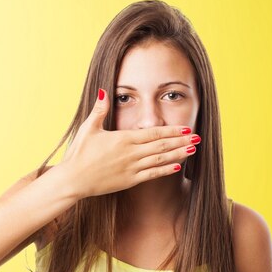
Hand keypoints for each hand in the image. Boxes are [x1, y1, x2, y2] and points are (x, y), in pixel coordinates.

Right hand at [60, 88, 199, 199]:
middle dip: (181, 140)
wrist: (73, 180)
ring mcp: (131, 168)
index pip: (153, 132)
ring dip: (178, 154)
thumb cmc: (78, 153)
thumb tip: (104, 90)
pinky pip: (151, 174)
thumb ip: (99, 109)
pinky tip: (177, 166)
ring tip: (193, 149)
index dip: (172, 130)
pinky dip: (165, 170)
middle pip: (161, 145)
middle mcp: (131, 153)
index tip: (186, 127)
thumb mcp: (88, 128)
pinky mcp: (128, 181)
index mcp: (123, 138)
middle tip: (198, 137)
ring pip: (160, 159)